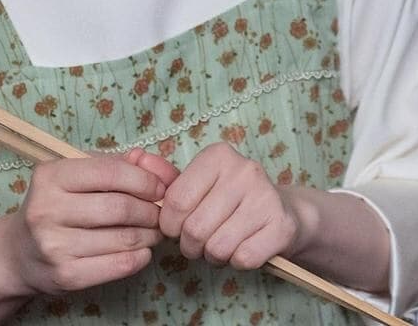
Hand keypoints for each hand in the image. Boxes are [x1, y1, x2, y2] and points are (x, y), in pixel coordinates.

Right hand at [0, 148, 171, 297]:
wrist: (17, 255)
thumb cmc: (56, 207)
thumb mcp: (76, 177)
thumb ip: (116, 165)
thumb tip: (154, 165)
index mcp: (50, 177)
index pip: (111, 173)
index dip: (145, 180)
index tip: (159, 188)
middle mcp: (47, 210)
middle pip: (120, 207)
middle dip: (151, 210)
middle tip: (159, 213)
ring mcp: (53, 245)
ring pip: (124, 238)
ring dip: (149, 235)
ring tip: (153, 232)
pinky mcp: (65, 275)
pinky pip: (118, 265)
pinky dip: (139, 258)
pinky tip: (141, 251)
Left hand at [158, 141, 309, 269]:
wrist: (283, 211)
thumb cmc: (229, 200)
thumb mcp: (198, 184)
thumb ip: (165, 178)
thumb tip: (134, 158)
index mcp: (218, 156)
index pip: (175, 202)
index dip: (171, 225)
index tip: (180, 226)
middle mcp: (244, 170)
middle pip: (194, 229)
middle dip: (192, 245)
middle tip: (203, 240)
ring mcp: (266, 197)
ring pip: (217, 248)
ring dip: (214, 256)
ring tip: (224, 243)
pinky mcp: (281, 226)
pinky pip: (242, 259)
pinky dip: (237, 262)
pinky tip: (244, 247)